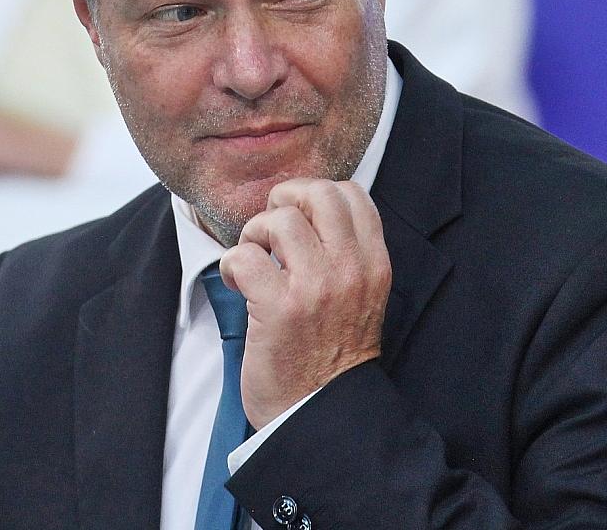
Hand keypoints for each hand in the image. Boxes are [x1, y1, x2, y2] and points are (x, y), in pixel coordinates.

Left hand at [219, 178, 391, 429]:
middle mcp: (351, 270)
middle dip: (284, 200)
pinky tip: (238, 284)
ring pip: (279, 220)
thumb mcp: (361, 297)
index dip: (316, 193)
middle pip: (318, 193)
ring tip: (255, 260)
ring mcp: (316, 288)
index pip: (352, 193)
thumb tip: (307, 209)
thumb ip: (346, 254)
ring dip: (255, 234)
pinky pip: (245, 257)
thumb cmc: (332, 355)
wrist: (321, 412)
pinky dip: (232, 265)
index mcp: (374, 264)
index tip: (299, 217)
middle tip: (271, 230)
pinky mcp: (279, 308)